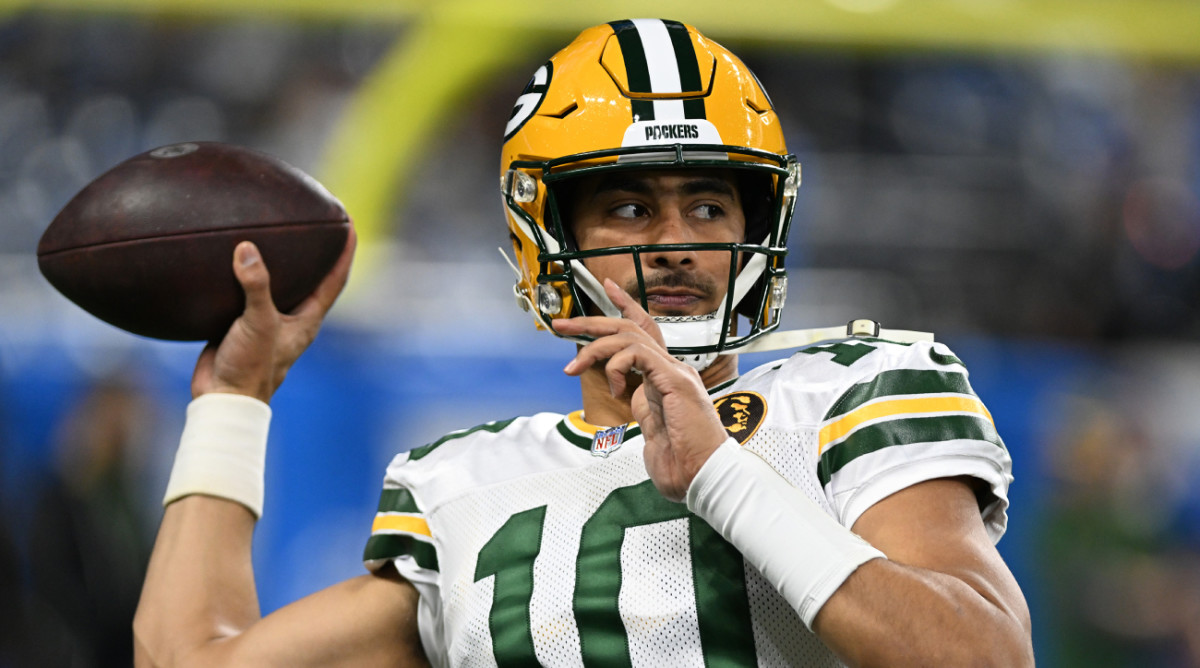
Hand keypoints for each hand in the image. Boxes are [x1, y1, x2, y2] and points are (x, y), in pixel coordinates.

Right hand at [190, 227, 356, 402]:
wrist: (222, 398)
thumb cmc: (250, 367)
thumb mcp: (259, 323)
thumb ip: (255, 286)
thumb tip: (247, 248)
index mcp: (307, 319)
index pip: (335, 279)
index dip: (345, 252)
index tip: (349, 224)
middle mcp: (292, 318)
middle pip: (310, 277)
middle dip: (313, 250)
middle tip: (313, 219)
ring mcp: (268, 321)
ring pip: (278, 284)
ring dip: (277, 261)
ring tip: (273, 231)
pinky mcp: (242, 323)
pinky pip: (246, 292)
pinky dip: (243, 275)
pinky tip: (231, 257)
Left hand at [557, 279, 727, 501]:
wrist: (703, 477)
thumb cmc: (682, 464)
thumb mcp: (654, 432)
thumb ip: (644, 413)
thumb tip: (633, 405)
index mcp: (666, 379)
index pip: (646, 332)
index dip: (626, 307)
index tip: (606, 288)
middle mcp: (672, 369)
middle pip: (631, 327)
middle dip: (591, 322)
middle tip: (561, 324)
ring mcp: (675, 372)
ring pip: (629, 336)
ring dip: (594, 347)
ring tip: (572, 367)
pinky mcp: (674, 379)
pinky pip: (637, 354)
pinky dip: (617, 366)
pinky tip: (615, 389)